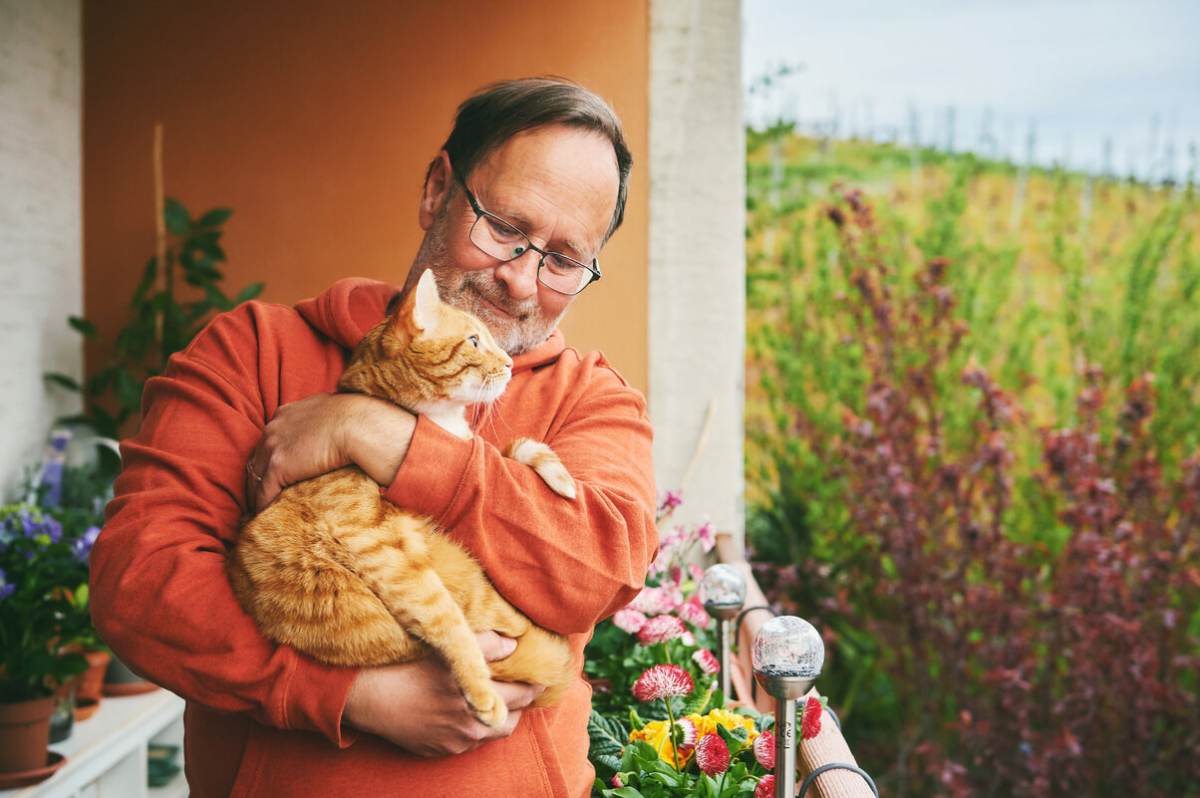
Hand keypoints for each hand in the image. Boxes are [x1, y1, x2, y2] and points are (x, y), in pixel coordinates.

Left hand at [246, 392, 415, 511]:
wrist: (357, 425)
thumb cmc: (355, 418)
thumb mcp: (331, 410)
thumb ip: (322, 418)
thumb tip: (335, 427)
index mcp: (285, 414)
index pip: (268, 441)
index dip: (269, 458)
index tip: (274, 473)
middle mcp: (273, 428)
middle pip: (257, 459)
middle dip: (258, 478)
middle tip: (263, 495)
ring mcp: (272, 446)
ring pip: (255, 478)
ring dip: (257, 495)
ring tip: (263, 510)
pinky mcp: (278, 466)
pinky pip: (264, 492)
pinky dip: (263, 505)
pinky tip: (267, 516)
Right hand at [343, 632, 544, 756]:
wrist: (370, 697)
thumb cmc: (408, 667)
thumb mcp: (447, 649)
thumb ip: (486, 644)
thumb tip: (514, 644)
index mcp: (476, 698)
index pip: (522, 695)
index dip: (535, 686)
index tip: (541, 678)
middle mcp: (470, 726)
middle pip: (511, 722)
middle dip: (519, 707)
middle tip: (521, 691)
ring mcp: (455, 743)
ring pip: (490, 735)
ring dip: (496, 719)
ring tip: (495, 702)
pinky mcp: (440, 751)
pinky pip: (467, 743)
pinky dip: (473, 729)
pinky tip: (465, 713)